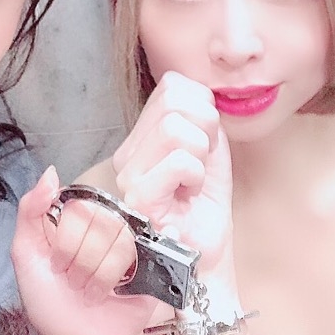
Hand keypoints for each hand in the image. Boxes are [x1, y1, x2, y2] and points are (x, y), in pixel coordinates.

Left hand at [12, 167, 158, 334]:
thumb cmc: (48, 302)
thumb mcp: (25, 254)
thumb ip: (30, 211)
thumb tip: (50, 174)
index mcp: (78, 222)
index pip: (81, 207)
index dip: (66, 238)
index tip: (55, 262)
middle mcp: (106, 231)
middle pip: (103, 222)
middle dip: (80, 260)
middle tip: (72, 280)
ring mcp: (130, 250)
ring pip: (122, 242)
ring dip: (98, 276)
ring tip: (90, 291)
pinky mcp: (151, 271)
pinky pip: (147, 257)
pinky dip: (122, 278)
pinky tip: (114, 291)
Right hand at [113, 72, 232, 270]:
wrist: (206, 250)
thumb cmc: (205, 200)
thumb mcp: (207, 145)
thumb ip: (198, 110)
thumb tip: (189, 84)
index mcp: (141, 135)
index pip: (172, 86)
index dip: (203, 108)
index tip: (205, 142)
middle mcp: (127, 152)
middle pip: (174, 101)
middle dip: (206, 127)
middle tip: (202, 161)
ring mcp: (129, 174)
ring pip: (176, 128)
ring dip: (201, 156)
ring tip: (194, 180)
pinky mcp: (138, 197)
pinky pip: (181, 160)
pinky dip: (197, 175)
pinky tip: (189, 194)